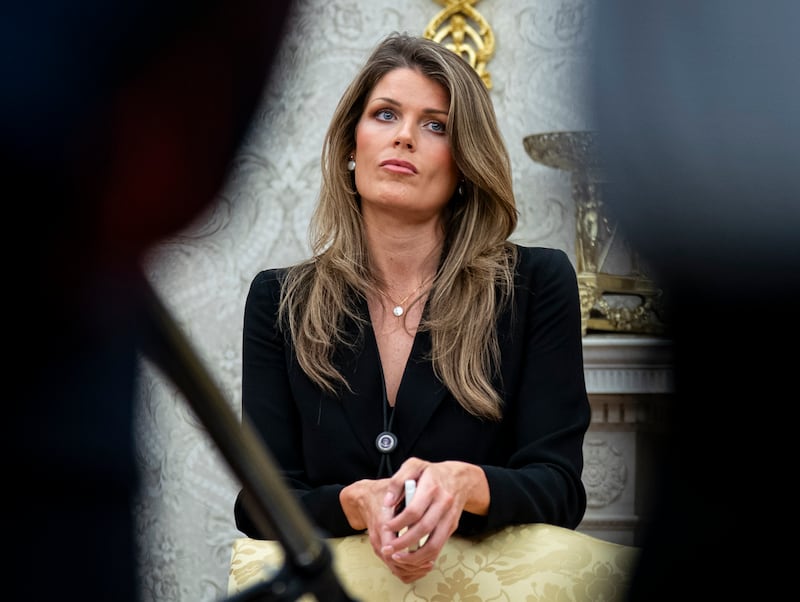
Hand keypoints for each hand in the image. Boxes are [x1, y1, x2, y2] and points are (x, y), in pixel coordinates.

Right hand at [340, 477, 427, 579]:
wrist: (365, 499)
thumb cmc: (381, 494)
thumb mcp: (393, 490)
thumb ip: (405, 496)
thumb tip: (421, 503)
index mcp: (382, 524)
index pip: (394, 546)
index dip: (410, 552)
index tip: (425, 552)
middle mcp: (379, 538)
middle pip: (395, 562)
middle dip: (414, 564)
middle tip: (430, 561)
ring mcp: (379, 546)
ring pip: (395, 568)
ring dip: (411, 569)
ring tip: (427, 564)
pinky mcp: (381, 550)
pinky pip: (393, 568)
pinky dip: (406, 571)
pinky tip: (419, 567)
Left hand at [376, 458, 488, 582]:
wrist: (460, 479)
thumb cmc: (432, 472)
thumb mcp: (414, 465)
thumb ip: (398, 481)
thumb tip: (387, 502)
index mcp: (432, 487)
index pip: (414, 510)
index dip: (398, 522)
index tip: (386, 527)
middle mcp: (443, 503)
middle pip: (423, 529)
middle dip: (403, 543)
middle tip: (388, 549)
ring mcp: (449, 517)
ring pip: (434, 543)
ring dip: (415, 556)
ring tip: (398, 558)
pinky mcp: (452, 526)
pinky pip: (439, 546)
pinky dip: (426, 556)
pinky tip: (412, 557)